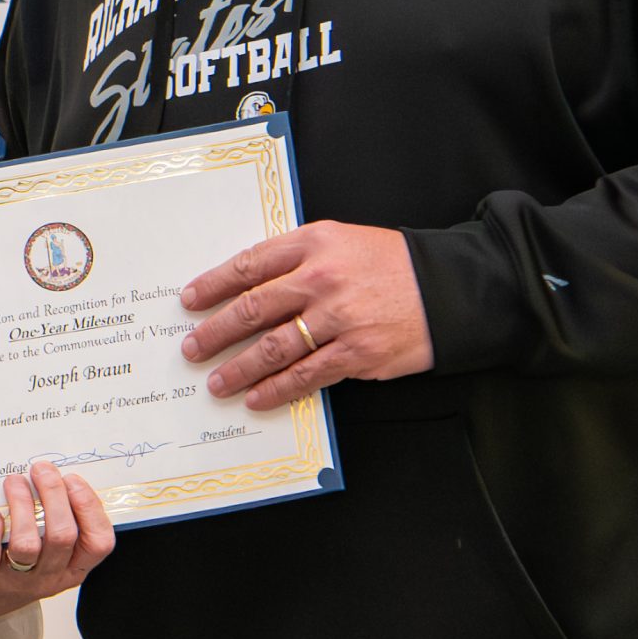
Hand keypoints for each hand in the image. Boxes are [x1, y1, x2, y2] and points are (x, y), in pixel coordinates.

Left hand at [0, 459, 115, 622]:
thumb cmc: (19, 565)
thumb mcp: (50, 552)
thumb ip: (59, 521)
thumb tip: (58, 474)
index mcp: (73, 568)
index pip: (99, 542)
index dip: (89, 507)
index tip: (72, 479)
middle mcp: (49, 577)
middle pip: (62, 536)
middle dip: (53, 494)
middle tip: (41, 469)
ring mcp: (16, 580)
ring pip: (27, 544)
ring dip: (22, 505)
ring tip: (14, 482)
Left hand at [180, 220, 433, 408]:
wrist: (448, 290)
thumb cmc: (392, 265)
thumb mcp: (343, 241)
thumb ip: (299, 257)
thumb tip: (249, 285)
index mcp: (315, 242)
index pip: (250, 264)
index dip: (214, 284)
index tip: (189, 300)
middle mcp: (322, 278)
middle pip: (254, 307)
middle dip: (216, 331)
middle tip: (192, 348)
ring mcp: (339, 318)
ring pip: (273, 347)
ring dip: (239, 368)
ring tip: (216, 382)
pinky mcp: (356, 353)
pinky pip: (305, 376)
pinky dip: (276, 389)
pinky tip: (256, 397)